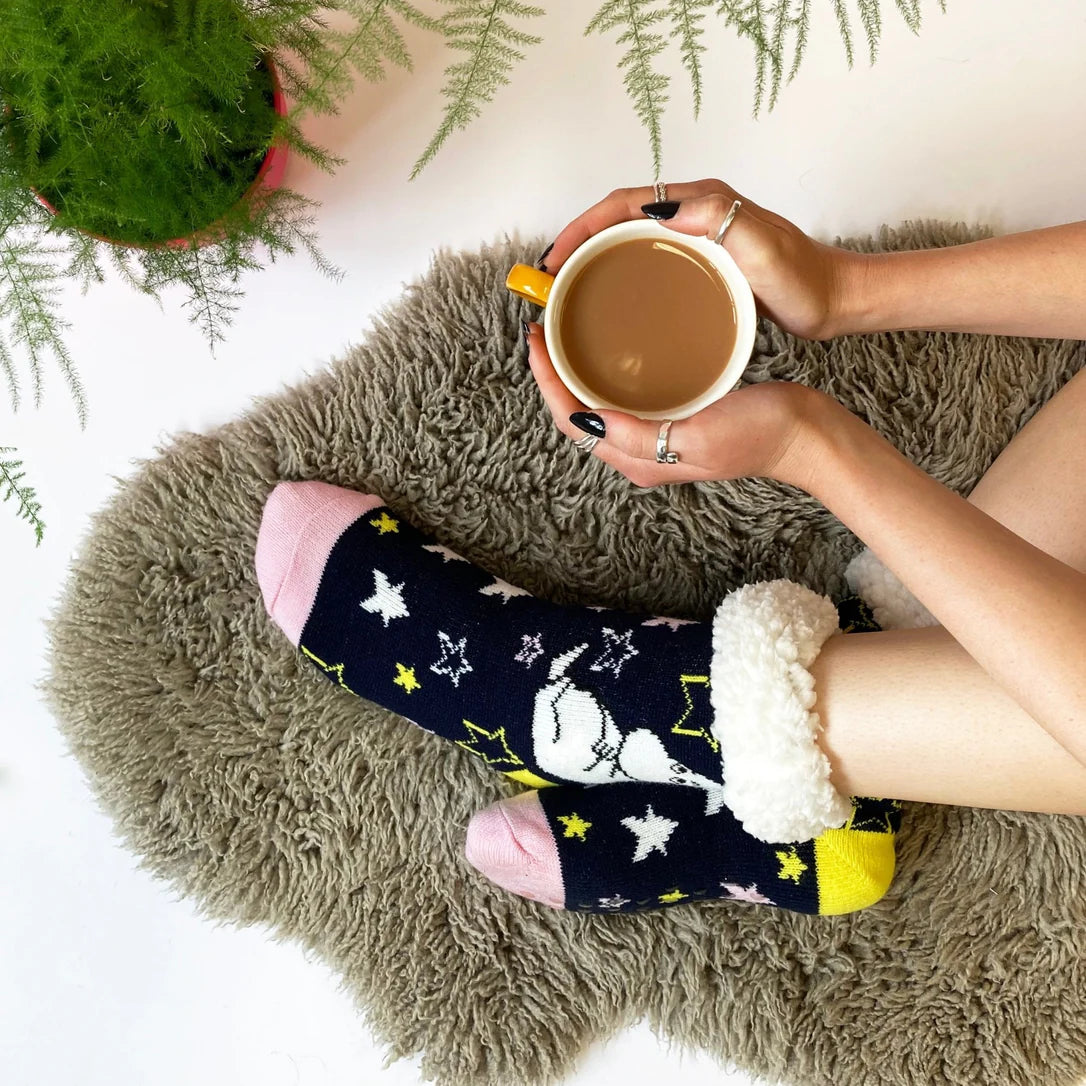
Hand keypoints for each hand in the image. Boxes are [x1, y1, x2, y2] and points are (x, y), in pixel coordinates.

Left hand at [525, 322, 822, 489]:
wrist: (805, 436)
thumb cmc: (759, 434)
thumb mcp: (696, 436)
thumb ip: (638, 436)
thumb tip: (585, 419)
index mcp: (638, 461)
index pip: (571, 421)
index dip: (545, 382)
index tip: (535, 339)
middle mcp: (639, 454)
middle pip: (576, 414)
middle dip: (551, 375)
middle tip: (543, 329)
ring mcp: (655, 439)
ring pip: (596, 405)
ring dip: (573, 373)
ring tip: (564, 334)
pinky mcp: (672, 422)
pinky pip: (622, 399)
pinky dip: (603, 374)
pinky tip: (608, 350)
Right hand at [541, 179, 856, 340]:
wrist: (837, 300)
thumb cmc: (806, 279)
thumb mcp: (763, 247)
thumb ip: (719, 218)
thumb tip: (658, 210)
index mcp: (702, 201)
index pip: (624, 203)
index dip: (582, 227)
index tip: (554, 259)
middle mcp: (696, 212)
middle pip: (618, 219)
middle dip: (577, 243)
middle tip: (548, 279)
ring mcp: (699, 238)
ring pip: (629, 240)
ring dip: (593, 260)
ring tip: (566, 292)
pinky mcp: (703, 262)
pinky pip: (648, 262)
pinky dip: (619, 276)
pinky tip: (609, 305)